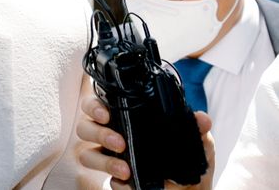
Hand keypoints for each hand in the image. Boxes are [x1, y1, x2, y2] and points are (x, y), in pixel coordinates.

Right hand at [77, 94, 214, 188]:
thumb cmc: (188, 164)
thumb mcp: (197, 145)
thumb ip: (197, 129)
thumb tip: (202, 118)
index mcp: (126, 120)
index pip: (98, 105)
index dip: (94, 106)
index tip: (106, 113)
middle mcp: (112, 136)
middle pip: (85, 127)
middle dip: (97, 132)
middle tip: (119, 142)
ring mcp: (111, 159)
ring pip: (87, 154)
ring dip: (102, 159)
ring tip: (124, 168)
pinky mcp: (117, 181)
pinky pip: (106, 181)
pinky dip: (116, 182)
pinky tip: (129, 183)